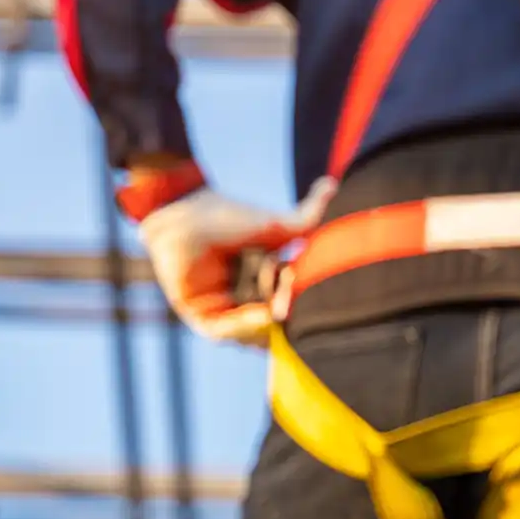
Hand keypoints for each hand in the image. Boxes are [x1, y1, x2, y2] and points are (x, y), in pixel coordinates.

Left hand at [138, 178, 335, 345]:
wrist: (187, 213)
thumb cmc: (229, 217)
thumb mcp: (275, 225)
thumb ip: (307, 218)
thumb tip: (331, 185)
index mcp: (263, 285)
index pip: (286, 308)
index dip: (300, 309)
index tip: (316, 305)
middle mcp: (244, 301)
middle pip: (270, 325)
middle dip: (285, 319)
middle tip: (296, 308)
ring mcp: (223, 310)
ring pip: (249, 332)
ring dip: (267, 324)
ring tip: (281, 309)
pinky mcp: (200, 315)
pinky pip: (222, 331)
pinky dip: (243, 327)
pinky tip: (264, 316)